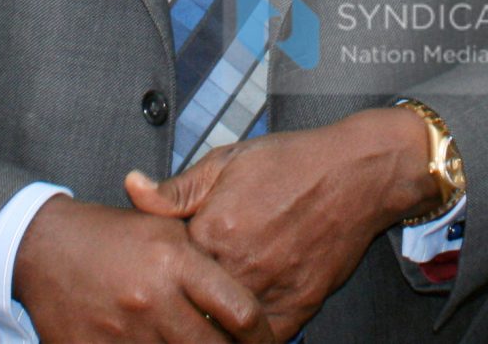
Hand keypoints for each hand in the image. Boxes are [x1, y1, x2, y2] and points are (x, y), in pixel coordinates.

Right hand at [12, 194, 272, 343]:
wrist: (44, 247)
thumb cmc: (113, 236)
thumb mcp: (164, 229)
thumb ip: (205, 256)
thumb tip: (250, 293)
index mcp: (175, 260)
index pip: (240, 310)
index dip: (262, 335)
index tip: (266, 341)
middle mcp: (153, 298)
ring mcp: (123, 331)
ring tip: (198, 343)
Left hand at [124, 109, 436, 337]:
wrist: (356, 173)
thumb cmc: (292, 162)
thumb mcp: (226, 161)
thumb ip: (177, 188)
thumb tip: (132, 189)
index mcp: (213, 229)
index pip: (168, 270)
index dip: (161, 273)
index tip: (155, 275)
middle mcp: (239, 265)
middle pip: (193, 305)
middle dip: (181, 306)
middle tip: (171, 308)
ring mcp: (270, 290)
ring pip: (224, 329)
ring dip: (211, 326)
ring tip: (199, 322)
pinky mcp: (298, 306)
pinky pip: (263, 338)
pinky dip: (247, 338)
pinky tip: (237, 329)